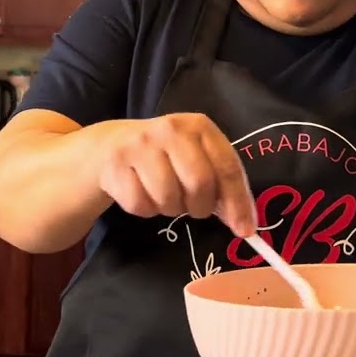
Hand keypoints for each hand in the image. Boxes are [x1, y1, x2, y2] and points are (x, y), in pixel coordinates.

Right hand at [99, 113, 256, 236]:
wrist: (111, 145)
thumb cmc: (165, 156)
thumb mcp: (196, 158)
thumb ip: (221, 184)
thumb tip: (244, 223)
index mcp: (199, 127)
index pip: (227, 166)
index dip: (238, 201)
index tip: (245, 229)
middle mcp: (170, 130)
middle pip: (200, 184)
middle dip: (201, 206)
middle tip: (194, 207)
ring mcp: (140, 146)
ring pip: (168, 198)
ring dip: (171, 209)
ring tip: (166, 197)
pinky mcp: (115, 165)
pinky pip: (140, 205)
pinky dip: (146, 210)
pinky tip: (143, 194)